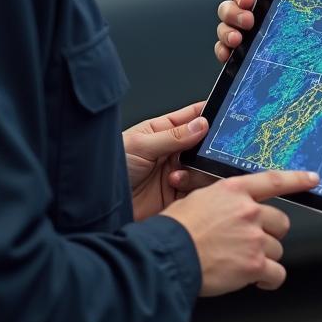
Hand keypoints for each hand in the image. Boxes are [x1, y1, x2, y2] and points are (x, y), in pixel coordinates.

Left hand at [122, 101, 215, 220]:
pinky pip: (199, 190)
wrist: (96, 209)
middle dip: (208, 146)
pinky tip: (178, 185)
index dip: (209, 113)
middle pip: (203, 144)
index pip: (192, 117)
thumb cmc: (110, 169)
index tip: (225, 112)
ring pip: (204, 167)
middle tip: (209, 147)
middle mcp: (172, 152)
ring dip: (196, 169)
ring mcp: (176, 174)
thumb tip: (201, 123)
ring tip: (177, 173)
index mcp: (162, 131)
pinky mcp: (177, 197)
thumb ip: (173, 135)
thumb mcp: (140, 145)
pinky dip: (195, 187)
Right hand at [165, 168, 319, 294]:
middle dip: (270, 233)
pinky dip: (269, 279)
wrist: (168, 256)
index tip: (312, 179)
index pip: (273, 180)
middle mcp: (248, 211)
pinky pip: (277, 274)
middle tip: (252, 242)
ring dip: (264, 257)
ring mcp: (254, 238)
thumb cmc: (175, 230)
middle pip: (280, 222)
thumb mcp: (197, 200)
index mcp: (234, 190)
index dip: (297, 179)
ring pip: (277, 249)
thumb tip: (230, 209)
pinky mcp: (255, 264)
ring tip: (242, 262)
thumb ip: (221, 201)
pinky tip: (256, 279)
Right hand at [214, 0, 287, 63]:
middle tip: (248, 4)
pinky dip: (222, 48)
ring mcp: (239, 22)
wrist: (298, 49)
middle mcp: (248, 0)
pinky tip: (229, 53)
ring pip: (225, 18)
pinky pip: (222, 45)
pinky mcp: (234, 45)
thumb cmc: (293, 12)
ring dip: (229, 25)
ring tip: (238, 37)